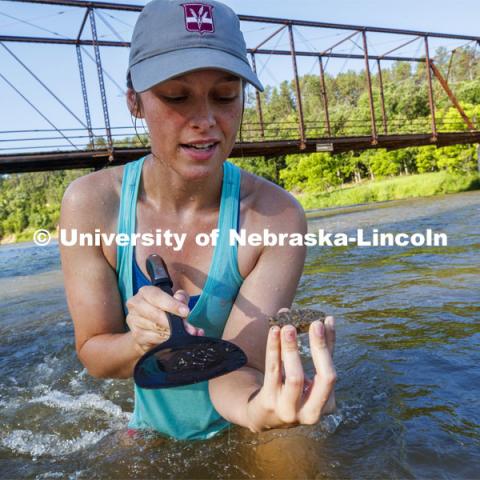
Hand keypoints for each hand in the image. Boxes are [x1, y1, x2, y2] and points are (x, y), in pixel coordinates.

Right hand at [125, 286, 203, 354]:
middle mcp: (136, 305)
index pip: (157, 297)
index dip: (172, 305)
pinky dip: (166, 341)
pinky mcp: (136, 336)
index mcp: (145, 292)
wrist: (150, 324)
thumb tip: (180, 301)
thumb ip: (181, 297)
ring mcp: (134, 321)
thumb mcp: (176, 298)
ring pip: (155, 329)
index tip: (186, 312)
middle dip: (174, 323)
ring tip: (185, 335)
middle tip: (189, 328)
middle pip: (155, 315)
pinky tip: (173, 340)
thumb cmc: (164, 307)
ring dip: (173, 334)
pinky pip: (153, 340)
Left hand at [246, 314, 335, 431]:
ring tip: (288, 326)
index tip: (326, 320)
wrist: (263, 415)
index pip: (332, 369)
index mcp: (327, 404)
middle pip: (324, 377)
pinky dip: (274, 348)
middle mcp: (312, 412)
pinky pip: (273, 371)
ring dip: (292, 348)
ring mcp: (290, 410)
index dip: (330, 344)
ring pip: (296, 376)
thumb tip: (324, 320)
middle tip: (314, 323)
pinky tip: (274, 331)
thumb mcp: (308, 376)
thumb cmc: (291, 390)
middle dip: (320, 347)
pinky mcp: (270, 402)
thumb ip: (317, 352)